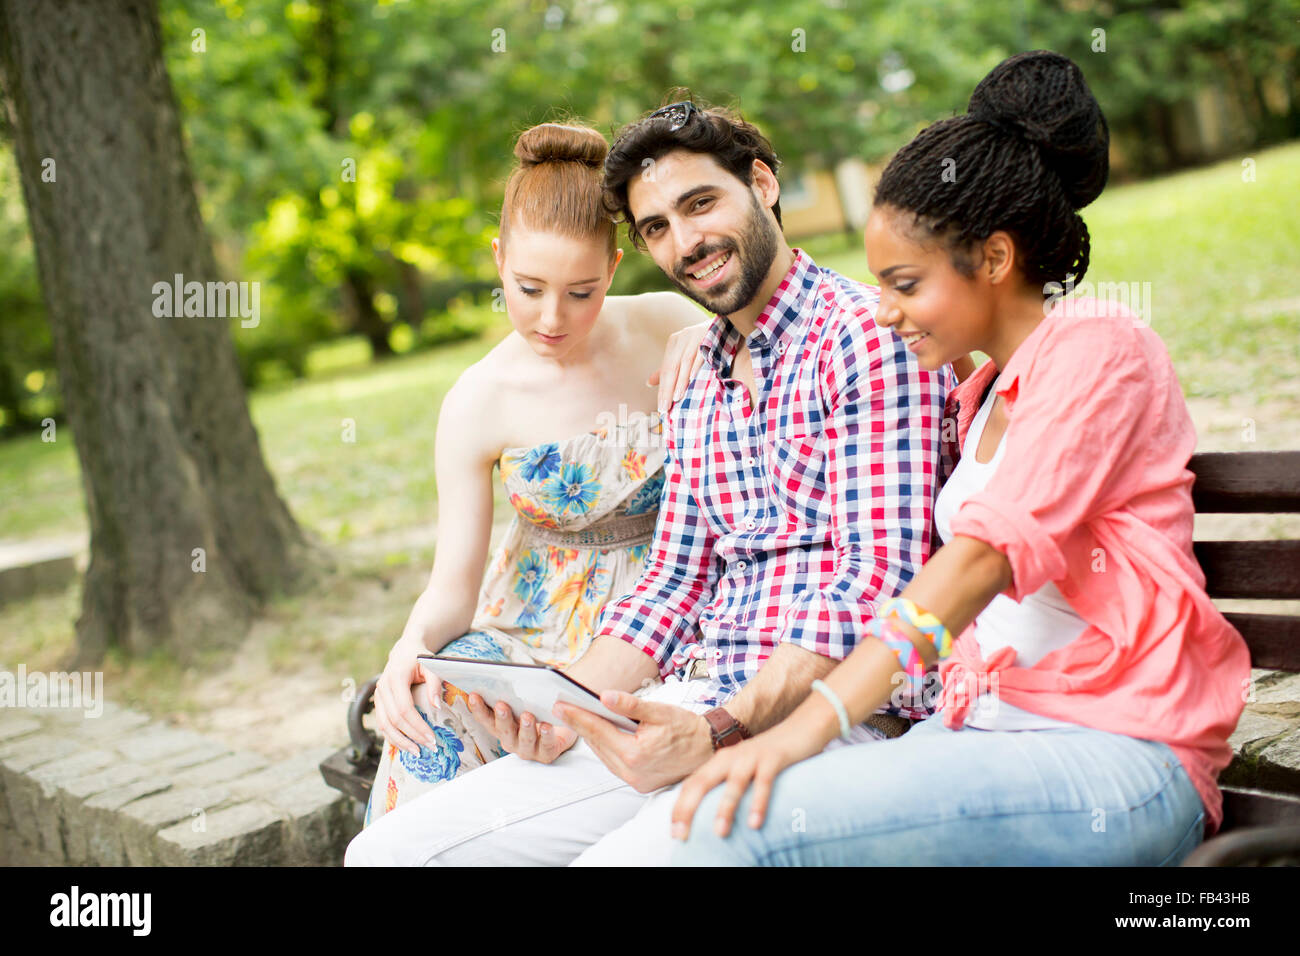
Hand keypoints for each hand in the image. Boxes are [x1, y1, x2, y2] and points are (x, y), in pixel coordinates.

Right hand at [373, 639, 440, 755]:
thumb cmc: (420, 658)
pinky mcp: (378, 702)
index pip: (404, 709)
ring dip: (400, 741)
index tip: (432, 738)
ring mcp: (378, 695)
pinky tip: (405, 745)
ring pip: (384, 725)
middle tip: (429, 747)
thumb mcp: (431, 665)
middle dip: (412, 736)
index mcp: (395, 678)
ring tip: (417, 752)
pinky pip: (382, 724)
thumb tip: (436, 707)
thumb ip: (435, 684)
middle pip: (394, 720)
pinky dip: (392, 737)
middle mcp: (382, 688)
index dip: (417, 726)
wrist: (404, 650)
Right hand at [466, 694, 576, 762]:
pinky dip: (546, 735)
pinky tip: (548, 726)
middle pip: (503, 731)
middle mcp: (511, 740)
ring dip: (525, 728)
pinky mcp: (546, 754)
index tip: (474, 695)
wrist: (564, 728)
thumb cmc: (539, 712)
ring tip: (527, 716)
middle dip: (502, 718)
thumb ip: (513, 694)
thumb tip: (504, 677)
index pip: (486, 719)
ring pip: (524, 740)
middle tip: (501, 705)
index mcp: (501, 727)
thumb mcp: (524, 701)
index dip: (478, 708)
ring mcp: (528, 749)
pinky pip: (546, 745)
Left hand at [554, 690, 712, 792]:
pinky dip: (606, 748)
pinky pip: (614, 764)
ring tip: (579, 718)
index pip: (597, 731)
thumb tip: (604, 697)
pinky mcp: (640, 784)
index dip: (577, 716)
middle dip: (581, 725)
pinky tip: (602, 734)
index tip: (559, 705)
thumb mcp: (660, 711)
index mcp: (635, 753)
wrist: (710, 750)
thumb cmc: (687, 728)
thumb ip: (630, 705)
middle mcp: (632, 772)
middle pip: (597, 745)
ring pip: (604, 756)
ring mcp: (635, 781)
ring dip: (593, 737)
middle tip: (564, 708)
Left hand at [647, 323, 708, 411]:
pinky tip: (692, 379)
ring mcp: (695, 336)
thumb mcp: (684, 354)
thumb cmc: (702, 343)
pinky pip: (700, 354)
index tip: (662, 407)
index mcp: (674, 342)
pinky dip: (696, 366)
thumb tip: (649, 382)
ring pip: (684, 362)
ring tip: (676, 397)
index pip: (665, 369)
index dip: (662, 389)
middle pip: (672, 367)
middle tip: (665, 406)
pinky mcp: (708, 336)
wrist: (726, 325)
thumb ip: (668, 368)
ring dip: (681, 380)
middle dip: (667, 389)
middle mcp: (682, 338)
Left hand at [670, 723, 821, 840]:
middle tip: (680, 833)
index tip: (673, 831)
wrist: (801, 727)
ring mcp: (752, 756)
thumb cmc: (769, 756)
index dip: (679, 807)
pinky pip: (764, 781)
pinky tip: (755, 823)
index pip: (692, 784)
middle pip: (703, 782)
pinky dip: (759, 802)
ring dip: (725, 808)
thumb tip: (713, 815)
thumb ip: (728, 785)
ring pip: (734, 783)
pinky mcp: (774, 757)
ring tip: (719, 833)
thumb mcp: (744, 768)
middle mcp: (731, 757)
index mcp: (720, 760)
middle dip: (688, 808)